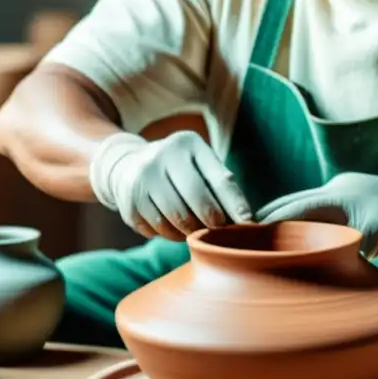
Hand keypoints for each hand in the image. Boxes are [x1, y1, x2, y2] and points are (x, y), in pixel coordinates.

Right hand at [89, 131, 252, 240]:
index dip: (235, 204)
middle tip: (220, 231)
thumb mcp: (201, 164)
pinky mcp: (129, 203)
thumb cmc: (180, 170)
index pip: (218, 178)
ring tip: (196, 227)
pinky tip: (172, 225)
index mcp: (187, 143)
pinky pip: (158, 231)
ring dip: (191, 232)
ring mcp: (142, 179)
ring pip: (177, 220)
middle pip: (197, 201)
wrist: (129, 166)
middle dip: (213, 222)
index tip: (248, 223)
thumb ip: (222, 185)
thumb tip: (246, 220)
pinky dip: (171, 235)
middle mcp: (162, 156)